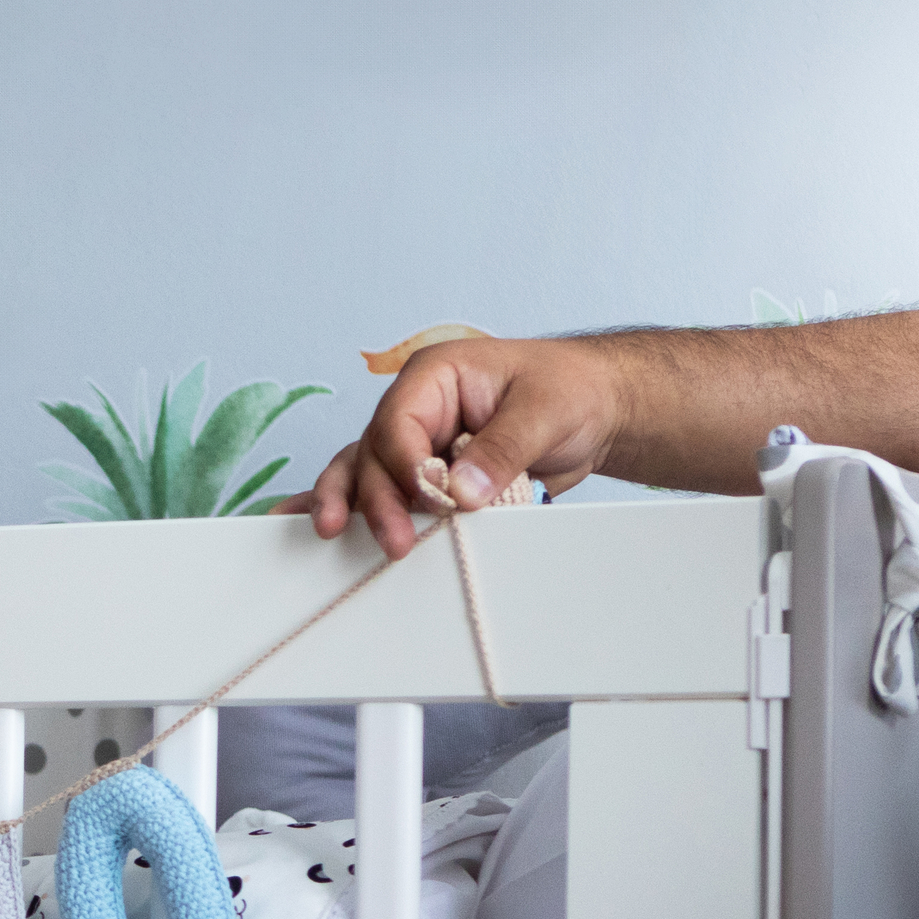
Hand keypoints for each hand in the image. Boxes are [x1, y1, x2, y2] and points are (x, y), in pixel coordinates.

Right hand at [297, 335, 628, 556]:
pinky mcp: (428, 476)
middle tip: (396, 542)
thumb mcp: (544, 410)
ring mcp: (418, 443)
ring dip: (355, 505)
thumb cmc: (570, 390)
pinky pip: (385, 490)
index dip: (407, 466)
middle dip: (379, 499)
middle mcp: (416, 409)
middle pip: (375, 455)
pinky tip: (323, 525)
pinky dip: (357, 508)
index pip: (399, 423)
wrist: (595, 409)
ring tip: (334, 533)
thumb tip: (460, 492)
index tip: (432, 500)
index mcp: (435, 377)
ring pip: (367, 473)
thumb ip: (502, 449)